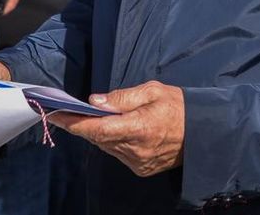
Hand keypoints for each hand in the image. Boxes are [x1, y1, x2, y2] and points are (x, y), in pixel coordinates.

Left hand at [50, 81, 184, 177]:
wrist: (203, 133)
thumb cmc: (178, 106)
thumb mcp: (153, 91)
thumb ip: (123, 97)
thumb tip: (95, 101)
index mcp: (139, 127)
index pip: (98, 128)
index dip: (74, 123)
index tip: (56, 115)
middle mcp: (136, 150)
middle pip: (98, 138)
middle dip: (81, 125)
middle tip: (65, 111)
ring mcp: (138, 162)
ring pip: (106, 146)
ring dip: (97, 132)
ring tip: (89, 117)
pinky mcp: (141, 169)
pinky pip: (117, 153)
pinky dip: (112, 141)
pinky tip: (115, 129)